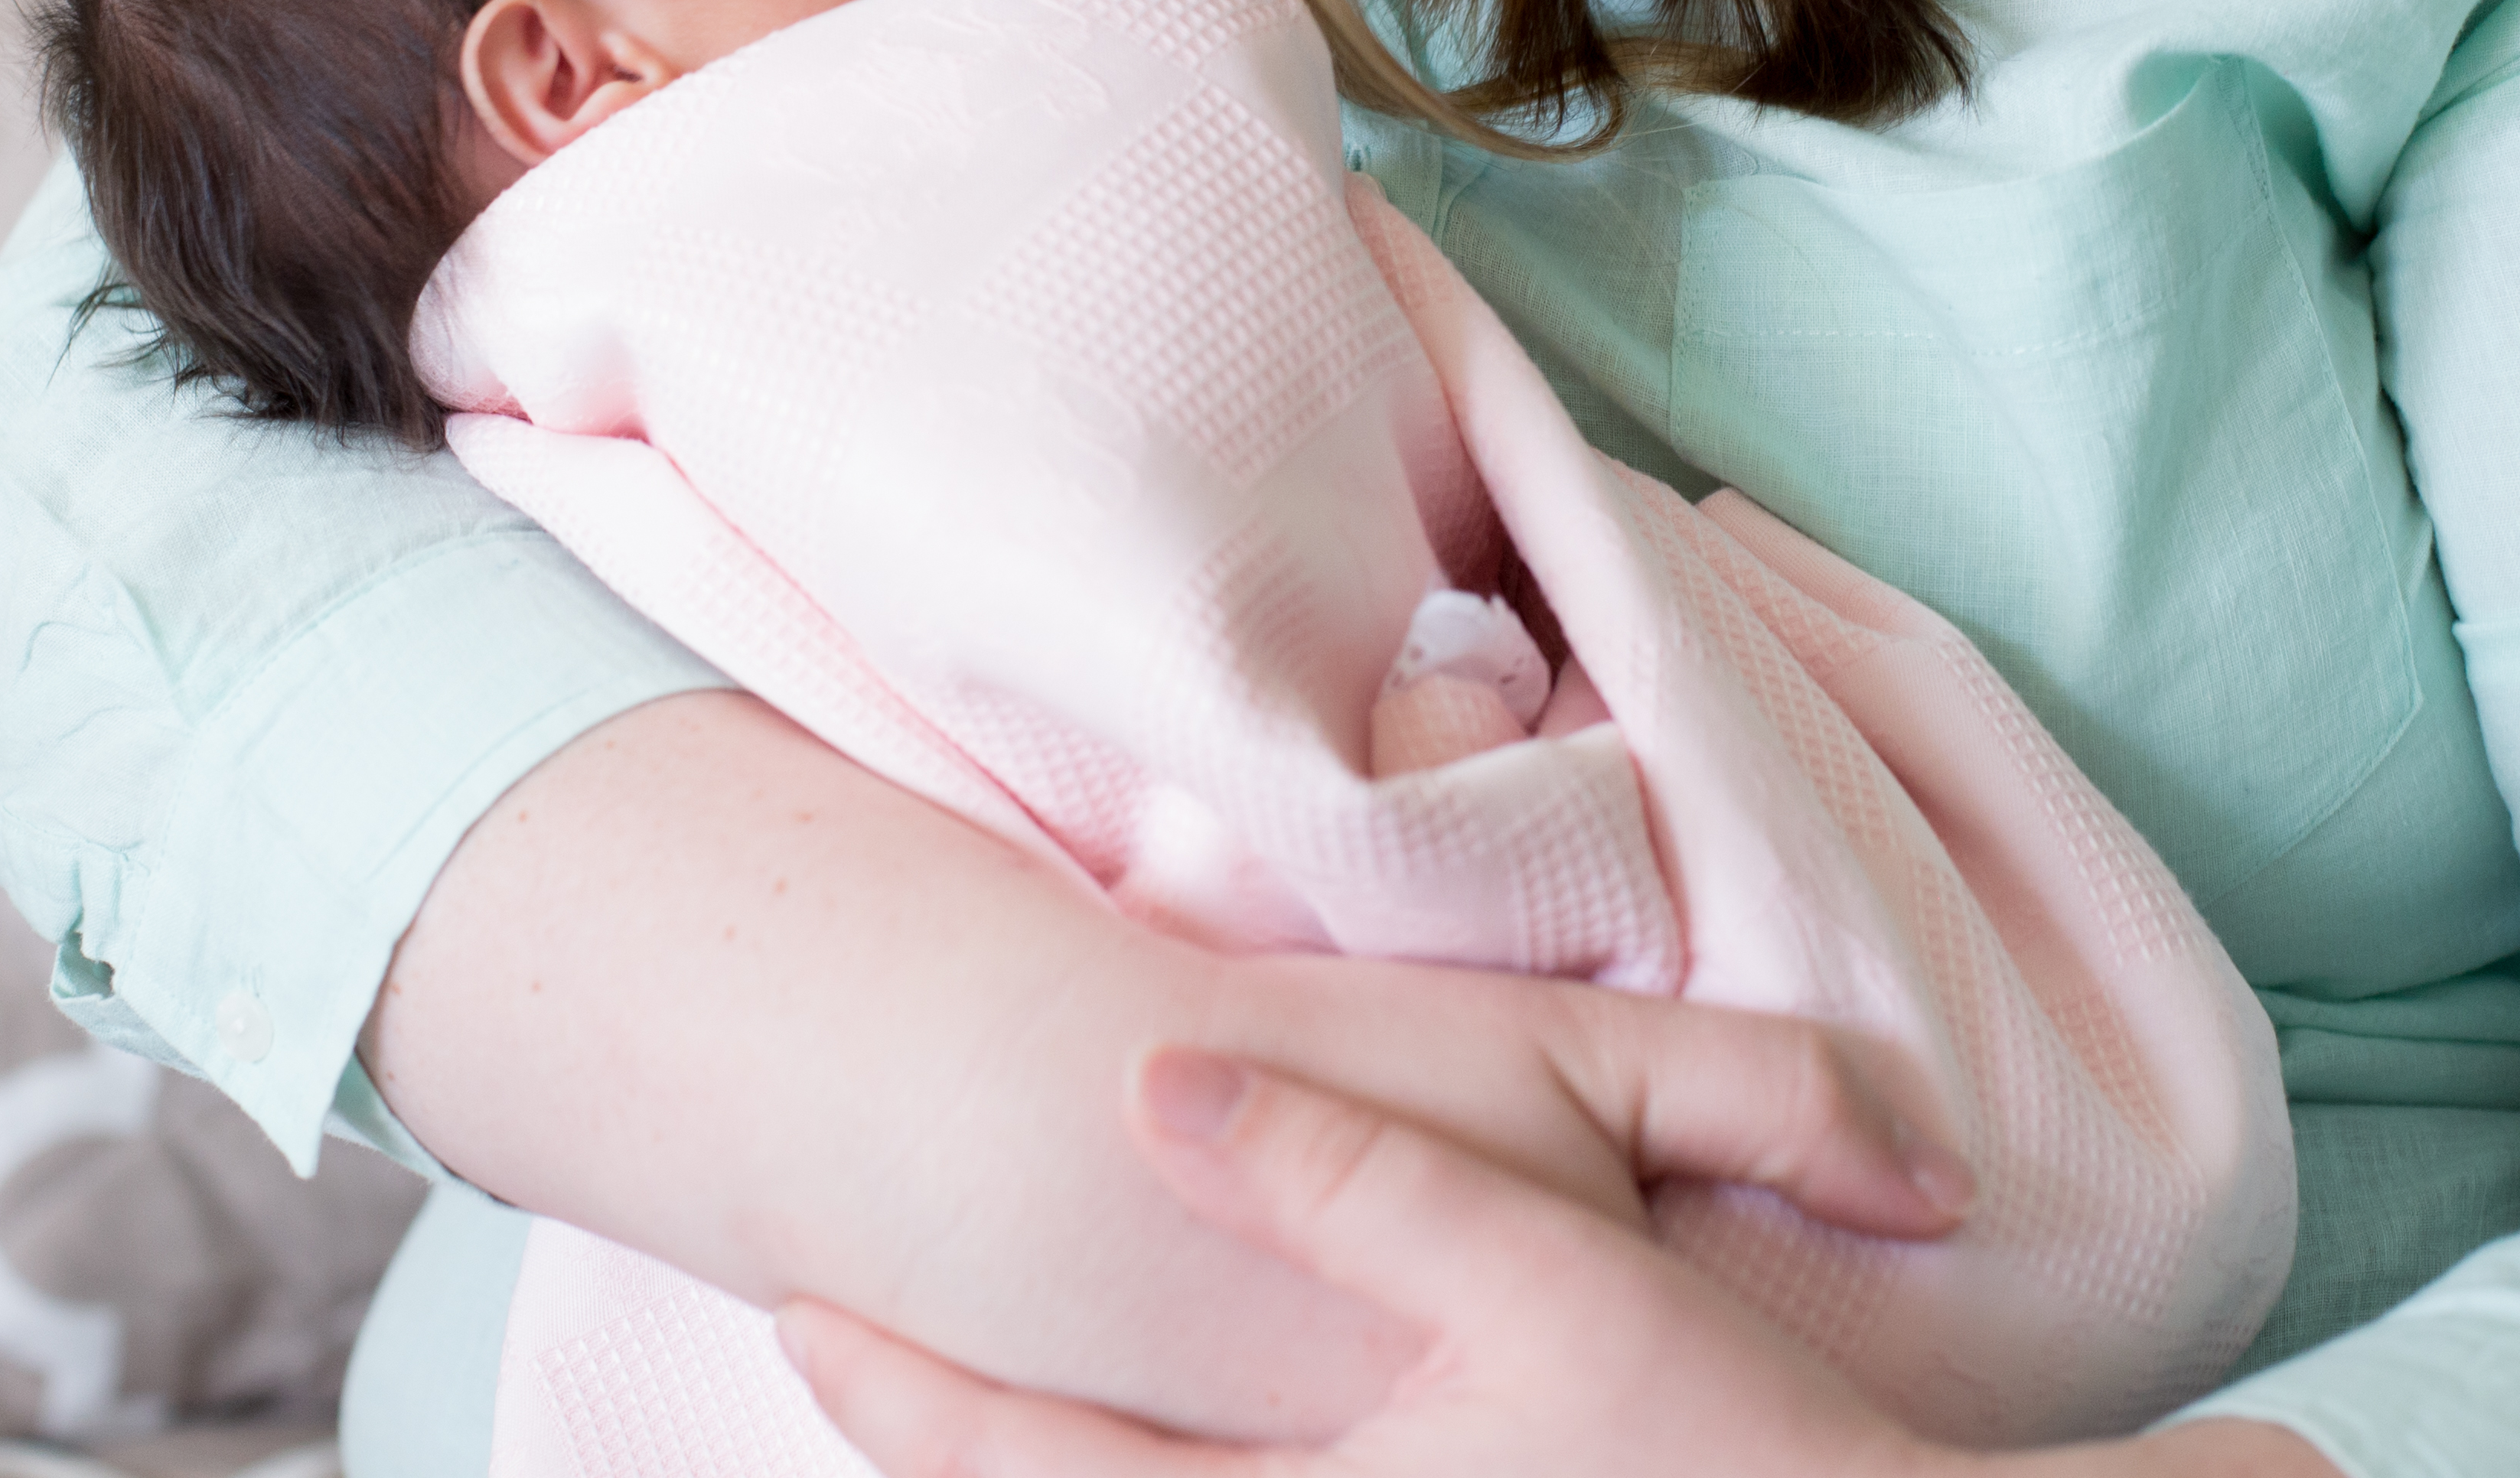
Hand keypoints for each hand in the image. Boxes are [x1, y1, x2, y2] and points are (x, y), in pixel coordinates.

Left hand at [780, 1045, 1957, 1477]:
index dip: (901, 1389)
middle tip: (822, 1339)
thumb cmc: (1722, 1439)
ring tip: (943, 1397)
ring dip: (1031, 1462)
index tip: (797, 1307)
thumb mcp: (1541, 1269)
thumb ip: (1346, 1174)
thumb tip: (1153, 1080)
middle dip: (937, 1439)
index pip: (1024, 1464)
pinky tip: (1149, 1430)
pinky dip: (1153, 1471)